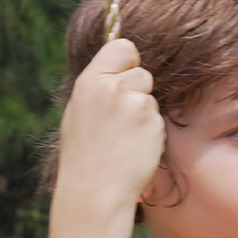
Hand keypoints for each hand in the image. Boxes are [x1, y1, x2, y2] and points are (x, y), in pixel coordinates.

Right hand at [52, 36, 167, 233]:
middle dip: (136, 90)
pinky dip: (149, 132)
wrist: (95, 189)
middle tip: (118, 119)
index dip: (127, 60)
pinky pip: (158, 119)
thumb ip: (100, 85)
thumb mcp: (80, 110)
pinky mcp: (154, 125)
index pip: (123, 47)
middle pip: (142, 73)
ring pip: (151, 97)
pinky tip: (133, 148)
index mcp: (91, 81)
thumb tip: (120, 65)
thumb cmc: (83, 152)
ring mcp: (137, 106)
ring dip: (143, 113)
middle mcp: (114, 89)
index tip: (122, 75)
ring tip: (122, 137)